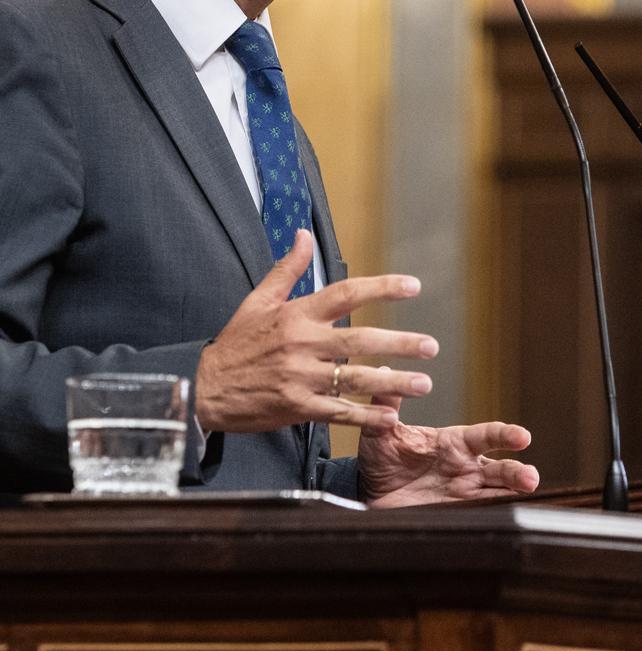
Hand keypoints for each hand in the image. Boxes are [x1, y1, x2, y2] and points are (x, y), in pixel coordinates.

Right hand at [194, 229, 437, 433]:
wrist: (202, 388)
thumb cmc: (235, 344)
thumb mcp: (257, 301)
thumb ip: (287, 270)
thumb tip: (302, 235)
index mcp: (296, 314)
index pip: (346, 293)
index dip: (383, 288)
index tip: (415, 286)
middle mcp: (301, 343)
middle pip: (360, 340)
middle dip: (400, 344)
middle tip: (431, 347)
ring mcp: (299, 377)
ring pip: (355, 379)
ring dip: (393, 382)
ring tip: (423, 384)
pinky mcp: (295, 407)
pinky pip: (338, 411)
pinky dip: (365, 415)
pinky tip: (391, 416)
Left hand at [359, 373, 539, 506]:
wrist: (368, 493)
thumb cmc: (380, 458)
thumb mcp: (380, 431)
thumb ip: (387, 405)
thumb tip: (385, 372)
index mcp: (455, 443)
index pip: (486, 436)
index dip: (505, 435)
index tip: (523, 437)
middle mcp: (466, 466)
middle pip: (500, 468)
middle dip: (517, 472)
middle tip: (530, 478)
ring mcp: (463, 491)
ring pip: (498, 491)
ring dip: (514, 492)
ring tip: (529, 493)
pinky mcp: (455, 512)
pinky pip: (481, 512)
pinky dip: (497, 512)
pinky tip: (511, 514)